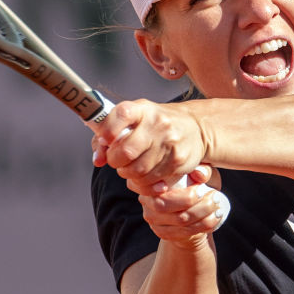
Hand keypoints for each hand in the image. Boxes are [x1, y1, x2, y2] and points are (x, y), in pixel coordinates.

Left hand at [91, 99, 206, 188]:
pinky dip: (142, 184)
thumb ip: (109, 134)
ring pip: (137, 171)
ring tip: (131, 168)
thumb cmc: (156, 124)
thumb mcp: (135, 119)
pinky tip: (144, 176)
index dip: (107, 130)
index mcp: (143, 109)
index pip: (121, 114)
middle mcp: (158, 124)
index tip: (105, 139)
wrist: (196, 128)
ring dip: (128, 174)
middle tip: (117, 160)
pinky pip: (151, 182)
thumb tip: (98, 159)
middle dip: (115, 161)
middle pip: (126, 152)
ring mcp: (170, 143)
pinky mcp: (178, 162)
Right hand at [127, 165, 226, 243]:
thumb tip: (199, 174)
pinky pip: (183, 232)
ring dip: (202, 215)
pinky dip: (202, 226)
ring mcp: (152, 219)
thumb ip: (203, 168)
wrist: (192, 209)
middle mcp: (146, 200)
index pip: (158, 187)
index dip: (178, 190)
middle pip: (165, 205)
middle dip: (193, 202)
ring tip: (218, 207)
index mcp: (150, 181)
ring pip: (178, 220)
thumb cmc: (195, 183)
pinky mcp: (162, 233)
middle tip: (215, 197)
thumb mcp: (201, 173)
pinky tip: (214, 219)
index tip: (201, 188)